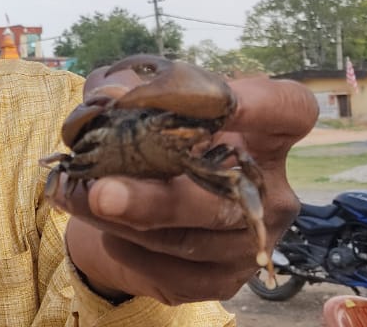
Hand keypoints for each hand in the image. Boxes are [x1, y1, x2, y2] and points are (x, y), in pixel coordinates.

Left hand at [52, 67, 316, 304]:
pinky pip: (170, 270)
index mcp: (267, 135)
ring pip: (187, 237)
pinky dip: (127, 250)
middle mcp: (270, 191)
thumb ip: (127, 87)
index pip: (290, 111)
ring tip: (76, 199)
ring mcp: (249, 241)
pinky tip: (101, 229)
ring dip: (122, 222)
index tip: (219, 101)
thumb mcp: (139, 101)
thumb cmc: (150, 139)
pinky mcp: (220, 279)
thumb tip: (109, 98)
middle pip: (226, 192)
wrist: (131, 208)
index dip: (261, 104)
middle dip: (157, 196)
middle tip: (102, 191)